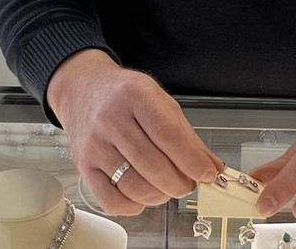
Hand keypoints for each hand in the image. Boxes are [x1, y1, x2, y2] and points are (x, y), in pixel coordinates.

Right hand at [47, 50, 223, 215]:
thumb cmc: (125, 96)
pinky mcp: (84, 166)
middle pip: (153, 165)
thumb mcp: (161, 102)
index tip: (207, 174)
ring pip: (134, 186)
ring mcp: (95, 144)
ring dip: (159, 196)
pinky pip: (110, 200)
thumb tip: (212, 167)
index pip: (168, 136)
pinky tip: (142, 194)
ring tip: (167, 189)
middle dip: (179, 183)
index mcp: (136, 97)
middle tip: (188, 184)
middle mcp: (111, 119)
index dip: (192, 161)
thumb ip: (187, 136)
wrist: (84, 89)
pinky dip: (133, 206)